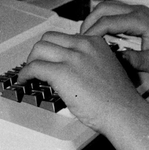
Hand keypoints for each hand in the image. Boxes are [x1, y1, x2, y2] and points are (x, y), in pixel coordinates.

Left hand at [18, 30, 144, 132]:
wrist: (123, 112)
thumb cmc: (118, 99)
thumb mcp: (106, 67)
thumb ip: (89, 60)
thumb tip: (71, 68)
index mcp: (94, 42)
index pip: (65, 37)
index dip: (54, 48)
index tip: (49, 58)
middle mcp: (82, 45)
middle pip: (48, 38)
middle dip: (39, 52)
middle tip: (36, 64)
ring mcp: (72, 58)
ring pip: (39, 49)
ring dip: (30, 61)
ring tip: (29, 73)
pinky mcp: (61, 73)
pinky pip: (34, 67)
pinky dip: (25, 73)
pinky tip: (25, 81)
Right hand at [81, 1, 148, 75]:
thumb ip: (136, 63)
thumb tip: (116, 58)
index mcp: (140, 20)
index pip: (108, 21)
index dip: (92, 32)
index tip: (82, 45)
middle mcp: (137, 11)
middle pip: (103, 8)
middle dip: (88, 22)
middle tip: (79, 40)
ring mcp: (137, 10)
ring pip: (107, 7)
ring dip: (94, 19)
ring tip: (86, 38)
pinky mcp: (137, 14)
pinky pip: (114, 11)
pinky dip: (102, 20)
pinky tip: (99, 36)